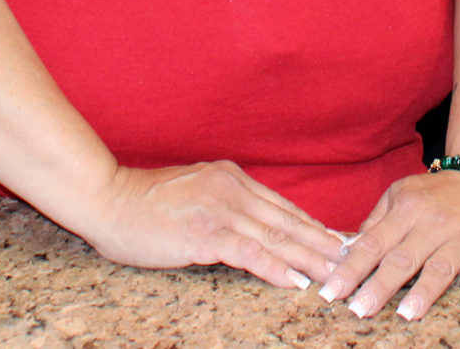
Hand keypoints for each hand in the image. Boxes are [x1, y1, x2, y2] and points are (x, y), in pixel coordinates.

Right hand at [80, 161, 343, 290]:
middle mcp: (233, 189)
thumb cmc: (143, 202)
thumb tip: (250, 224)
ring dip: (310, 258)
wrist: (107, 198)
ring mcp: (221, 209)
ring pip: (277, 237)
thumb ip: (223, 202)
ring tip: (335, 273)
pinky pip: (250, 253)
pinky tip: (295, 281)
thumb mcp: (194, 191)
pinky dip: (276, 268)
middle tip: (352, 258)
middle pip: (288, 221)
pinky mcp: (206, 233)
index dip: (312, 225)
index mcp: (232, 178)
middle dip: (322, 242)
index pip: (283, 206)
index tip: (337, 240)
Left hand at [321, 170, 459, 320]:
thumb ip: (376, 221)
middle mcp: (433, 222)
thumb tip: (347, 249)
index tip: (332, 292)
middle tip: (359, 309)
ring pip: (439, 267)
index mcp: (407, 208)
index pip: (374, 242)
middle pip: (402, 258)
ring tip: (405, 314)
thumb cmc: (438, 194)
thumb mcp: (402, 193)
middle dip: (379, 286)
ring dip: (423, 291)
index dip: (351, 268)